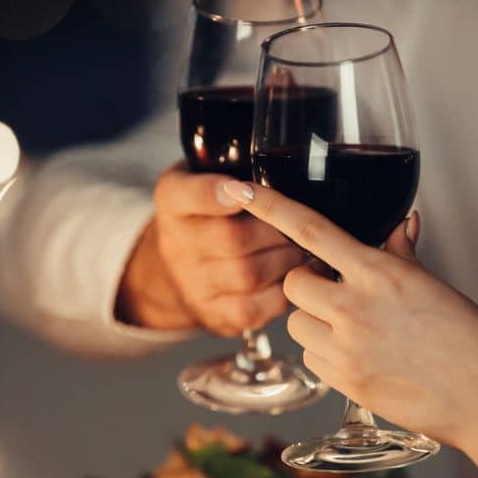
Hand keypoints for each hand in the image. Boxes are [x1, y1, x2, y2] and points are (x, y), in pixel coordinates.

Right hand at [116, 163, 305, 335]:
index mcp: (173, 199)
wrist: (178, 268)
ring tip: (304, 248)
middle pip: (232, 238)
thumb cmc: (208, 214)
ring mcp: (193, 284)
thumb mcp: (205, 175)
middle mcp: (176, 244)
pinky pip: (254, 308)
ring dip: (285, 260)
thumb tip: (282, 163)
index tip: (243, 190)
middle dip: (277, 230)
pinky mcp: (215, 315)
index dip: (216, 194)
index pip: (188, 195)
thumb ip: (234, 166)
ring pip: (248, 274)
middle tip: (304, 223)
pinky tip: (295, 276)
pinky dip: (282, 292)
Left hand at [220, 179, 477, 457]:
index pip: (311, 230)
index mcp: (380, 273)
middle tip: (336, 294)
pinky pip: (310, 360)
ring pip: (295, 325)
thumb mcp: (434, 286)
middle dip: (306, 285)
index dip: (271, 206)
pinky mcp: (345, 383)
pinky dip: (324, 355)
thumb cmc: (474, 340)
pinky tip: (359, 357)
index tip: (242, 189)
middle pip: (293, 283)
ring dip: (313, 323)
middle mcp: (356, 307)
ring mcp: (347, 348)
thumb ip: (402, 256)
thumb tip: (400, 224)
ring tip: (352, 330)